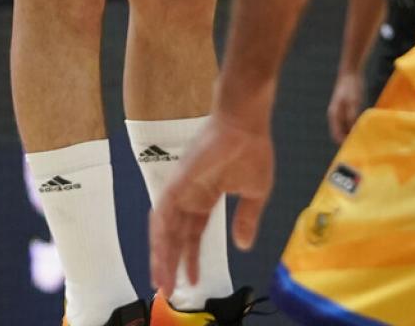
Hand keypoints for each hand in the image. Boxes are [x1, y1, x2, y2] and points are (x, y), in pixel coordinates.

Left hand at [150, 113, 274, 291]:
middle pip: (175, 236)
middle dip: (170, 263)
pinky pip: (164, 211)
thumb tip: (243, 246)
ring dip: (161, 254)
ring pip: (164, 228)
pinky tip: (161, 252)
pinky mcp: (178, 181)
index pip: (192, 233)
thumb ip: (246, 219)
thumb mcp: (254, 193)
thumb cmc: (252, 151)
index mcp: (205, 197)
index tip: (192, 281)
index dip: (191, 257)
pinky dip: (160, 233)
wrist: (246, 123)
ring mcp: (181, 188)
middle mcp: (188, 195)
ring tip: (162, 280)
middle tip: (167, 290)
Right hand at [327, 70, 365, 143]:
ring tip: (365, 140)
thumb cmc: (351, 87)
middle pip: (341, 133)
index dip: (344, 144)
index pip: (336, 135)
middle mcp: (336, 116)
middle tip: (361, 148)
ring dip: (353, 134)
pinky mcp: (347, 109)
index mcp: (334, 115)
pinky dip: (356, 127)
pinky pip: (350, 122)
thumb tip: (353, 131)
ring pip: (346, 128)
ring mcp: (341, 112)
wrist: (351, 73)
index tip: (354, 151)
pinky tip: (365, 129)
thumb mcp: (353, 102)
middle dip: (349, 141)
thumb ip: (352, 117)